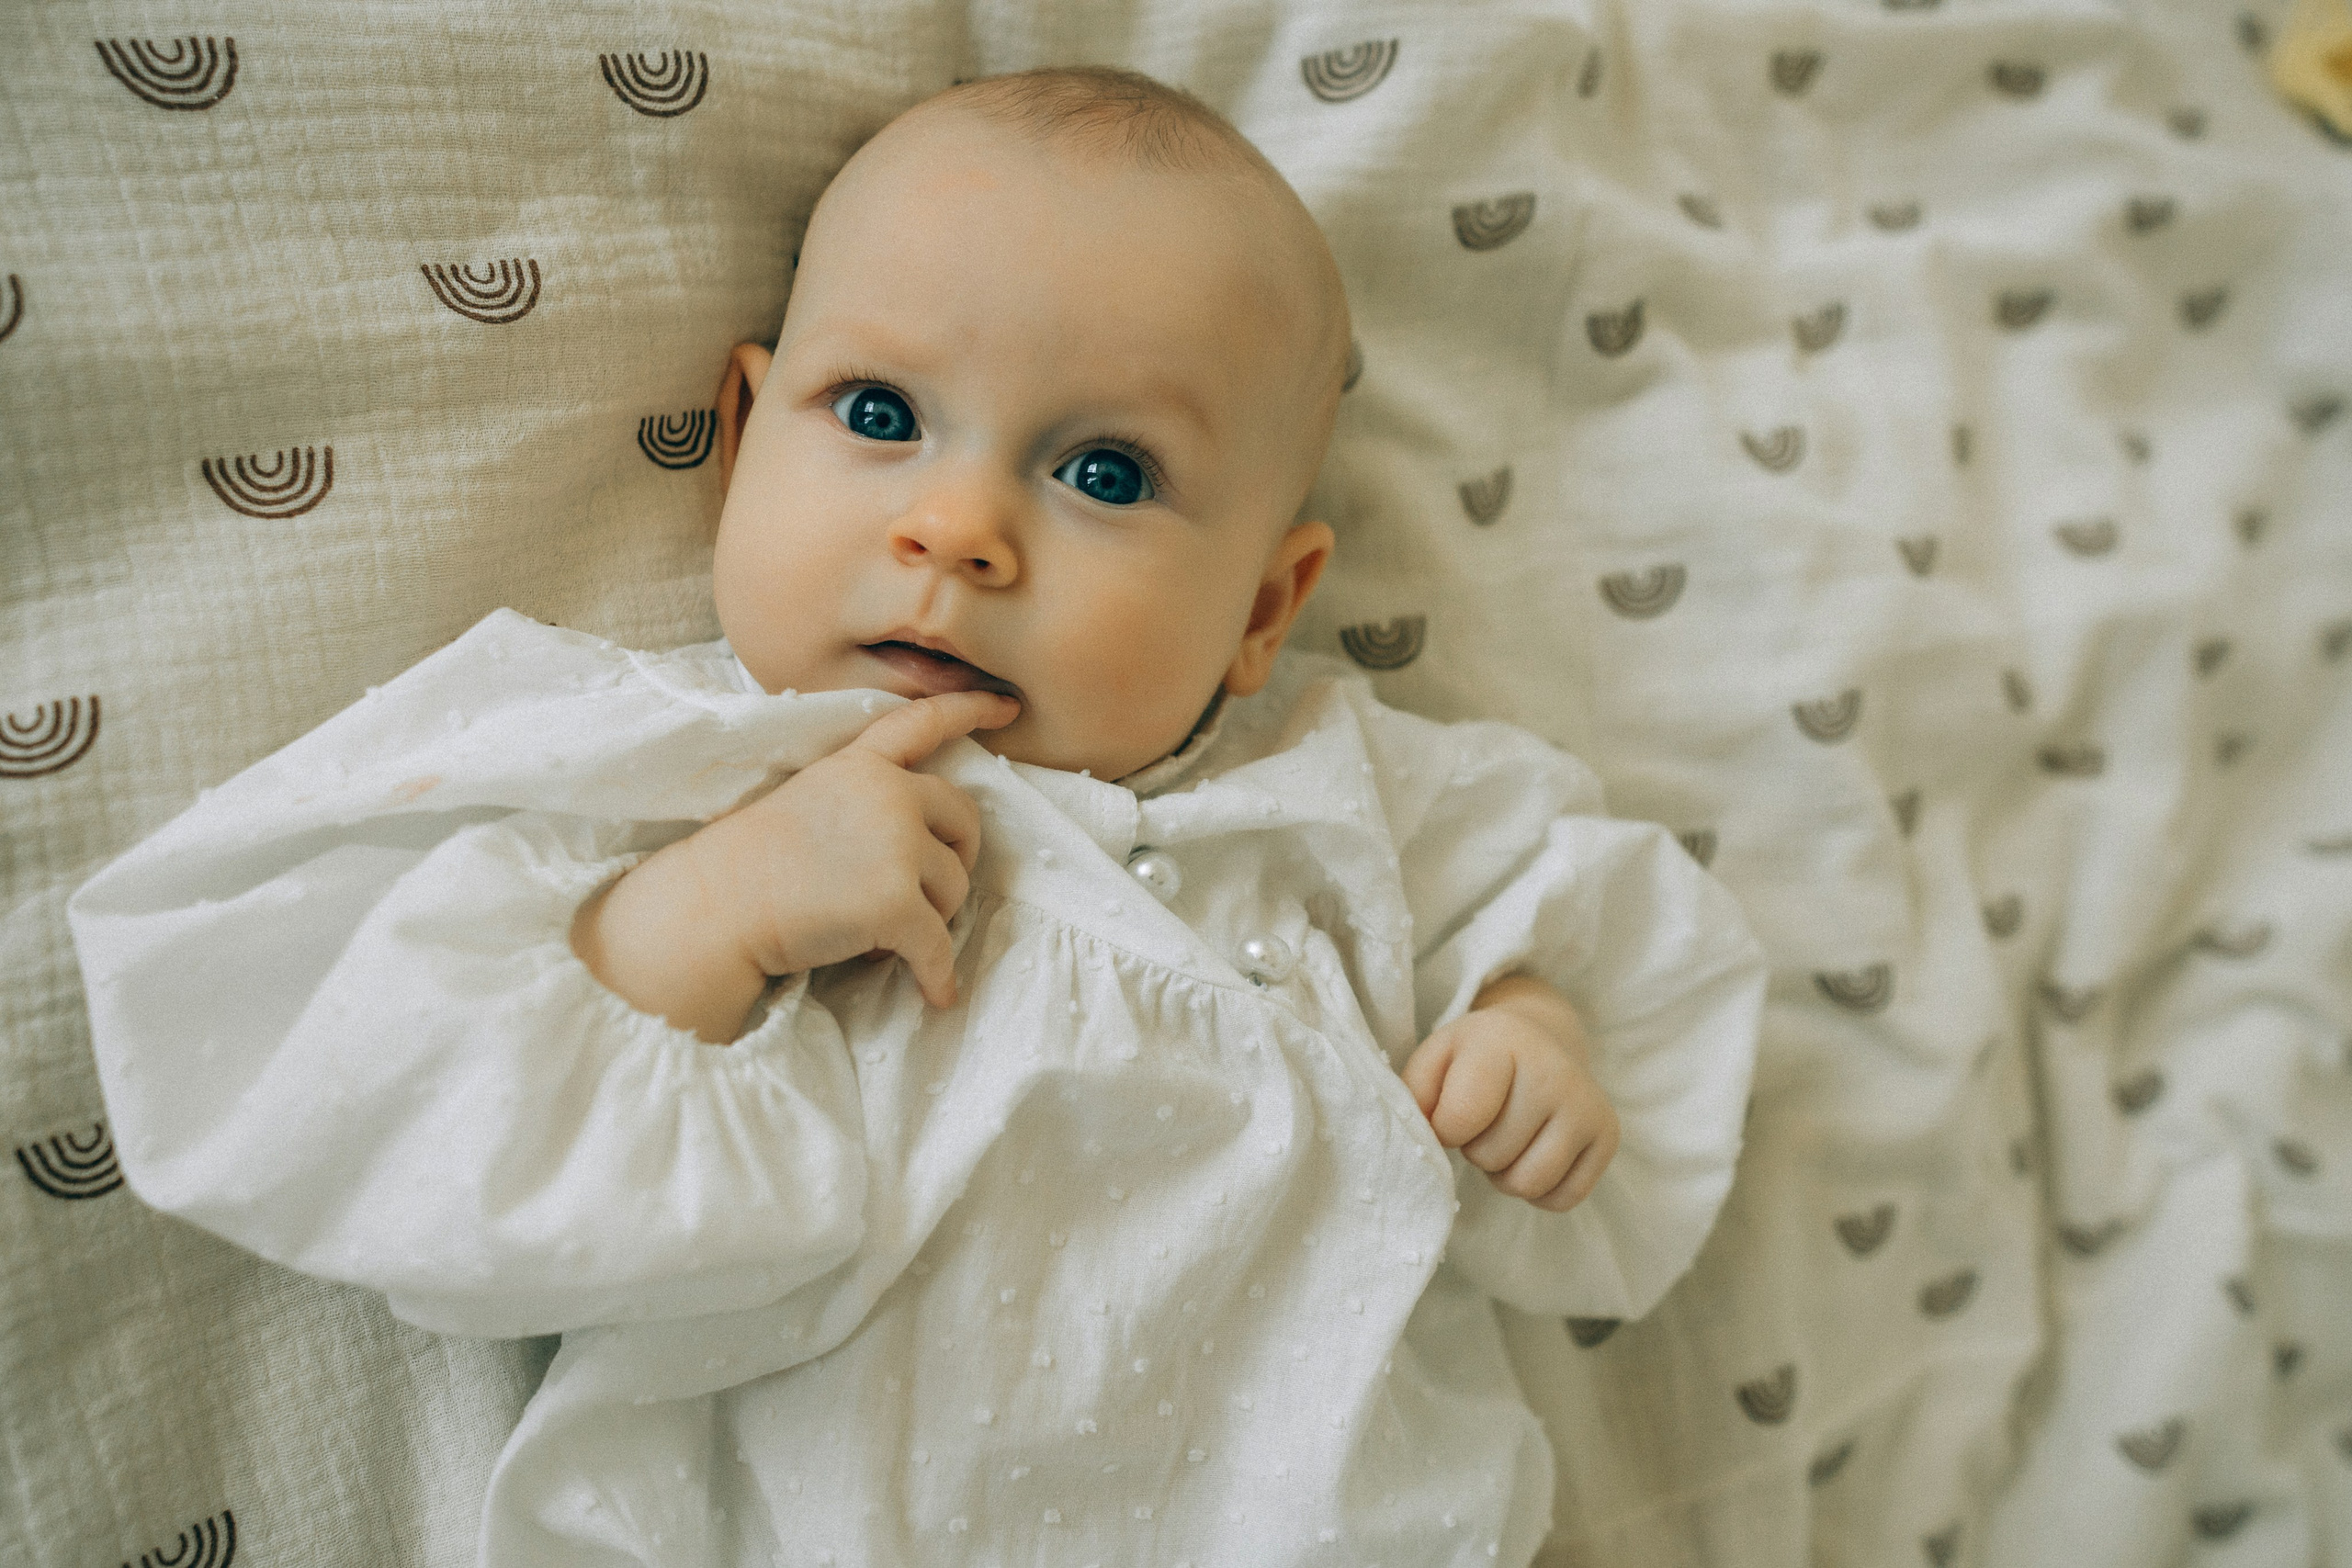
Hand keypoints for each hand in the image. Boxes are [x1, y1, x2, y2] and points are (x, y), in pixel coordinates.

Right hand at [573, 689, 1017, 1039]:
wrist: (714, 906)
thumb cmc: (753, 867)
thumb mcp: (811, 803)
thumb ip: (868, 803)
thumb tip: (925, 843)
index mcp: (862, 766)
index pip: (921, 723)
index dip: (968, 709)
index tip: (1007, 707)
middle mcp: (887, 794)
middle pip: (964, 819)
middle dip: (954, 857)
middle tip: (922, 891)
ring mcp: (895, 846)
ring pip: (955, 887)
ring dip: (931, 916)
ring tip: (878, 931)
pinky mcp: (895, 902)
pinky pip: (939, 946)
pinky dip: (938, 974)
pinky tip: (935, 994)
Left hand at [1401, 974, 1617, 1212]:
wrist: (1538, 1042)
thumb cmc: (1474, 1059)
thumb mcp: (1434, 1060)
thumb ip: (1414, 1095)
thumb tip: (1424, 1141)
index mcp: (1502, 1041)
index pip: (1459, 1119)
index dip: (1443, 1130)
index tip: (1449, 1112)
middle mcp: (1555, 1069)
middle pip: (1492, 1156)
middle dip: (1477, 1149)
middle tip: (1485, 1122)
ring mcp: (1588, 1104)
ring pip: (1528, 1184)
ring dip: (1505, 1174)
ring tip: (1506, 1139)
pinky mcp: (1608, 1136)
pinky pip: (1562, 1199)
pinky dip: (1539, 1189)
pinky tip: (1533, 1152)